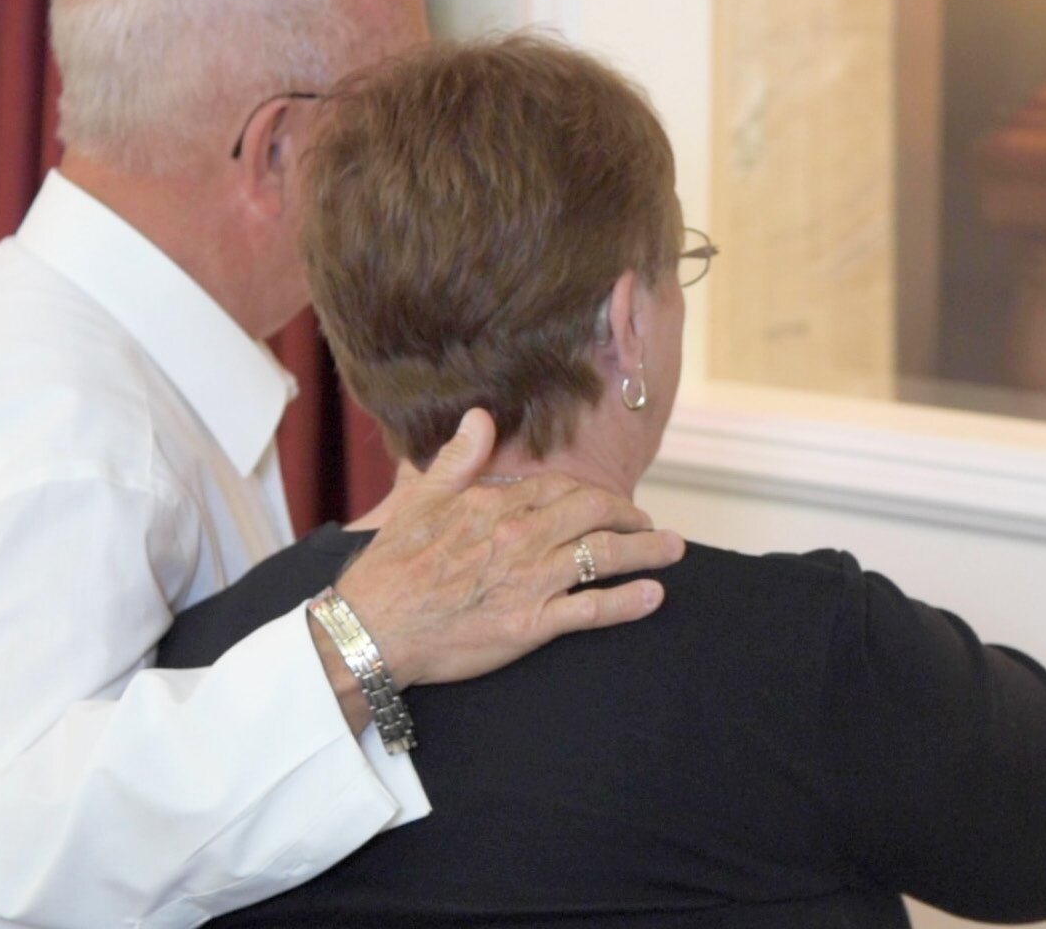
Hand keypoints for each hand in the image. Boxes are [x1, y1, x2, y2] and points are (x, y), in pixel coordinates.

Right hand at [330, 409, 685, 692]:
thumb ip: (459, 458)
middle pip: (596, 515)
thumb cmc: (392, 568)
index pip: (564, 489)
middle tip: (652, 525)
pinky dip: (629, 601)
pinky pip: (592, 609)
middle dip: (633, 517)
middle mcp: (523, 537)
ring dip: (648, 551)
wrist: (371, 629)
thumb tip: (482, 417)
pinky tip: (654, 595)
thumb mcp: (421, 500)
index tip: (610, 504)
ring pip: (605, 556)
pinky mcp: (531, 625)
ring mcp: (531, 581)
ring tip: (674, 550)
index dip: (594, 495)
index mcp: (498, 504)